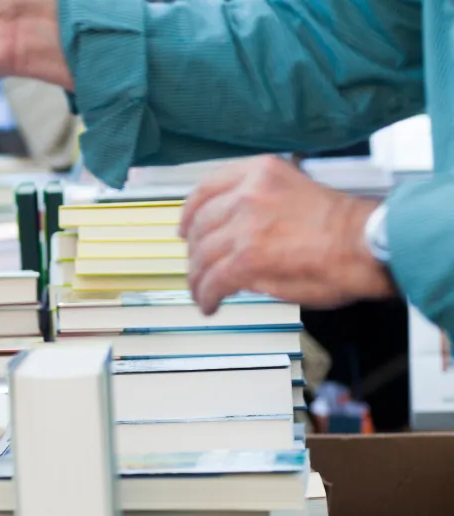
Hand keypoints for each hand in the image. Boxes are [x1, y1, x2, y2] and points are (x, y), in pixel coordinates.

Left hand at [181, 156, 394, 314]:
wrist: (368, 244)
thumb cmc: (346, 226)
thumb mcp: (294, 191)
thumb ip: (258, 208)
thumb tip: (234, 235)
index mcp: (261, 174)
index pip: (206, 188)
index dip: (190, 213)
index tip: (184, 227)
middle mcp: (248, 194)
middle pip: (200, 227)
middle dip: (196, 253)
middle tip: (199, 268)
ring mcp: (244, 226)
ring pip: (202, 256)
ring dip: (197, 279)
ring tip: (202, 292)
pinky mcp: (246, 259)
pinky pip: (212, 281)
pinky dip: (206, 296)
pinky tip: (210, 304)